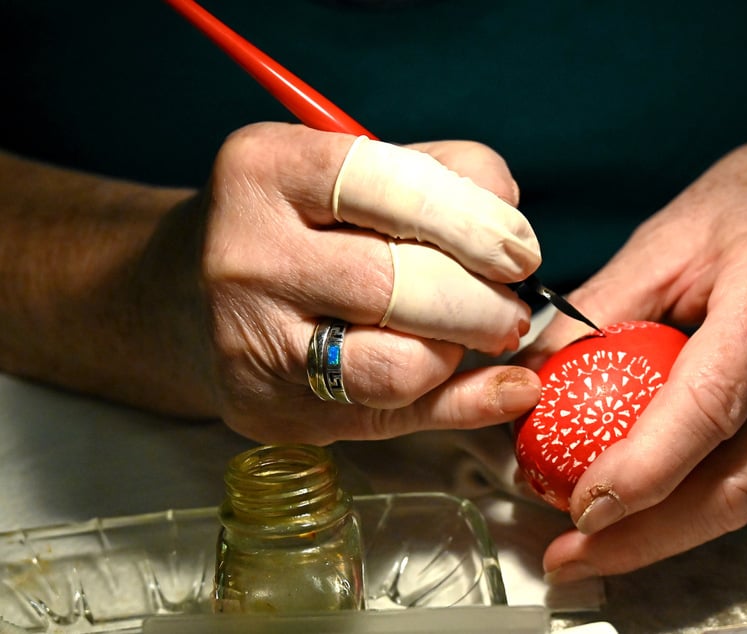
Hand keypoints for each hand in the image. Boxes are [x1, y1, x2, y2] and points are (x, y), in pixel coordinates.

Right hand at [181, 124, 547, 442]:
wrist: (186, 295)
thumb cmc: (299, 224)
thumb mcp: (355, 170)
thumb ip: (445, 178)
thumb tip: (514, 234)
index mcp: (266, 171)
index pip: (394, 188)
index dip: (477, 222)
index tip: (520, 250)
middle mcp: (246, 258)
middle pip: (399, 286)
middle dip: (482, 301)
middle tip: (508, 303)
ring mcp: (250, 344)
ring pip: (398, 367)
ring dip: (463, 353)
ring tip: (476, 333)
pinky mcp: (267, 411)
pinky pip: (392, 419)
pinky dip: (464, 402)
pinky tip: (504, 386)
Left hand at [526, 101, 746, 579]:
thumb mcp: (665, 240)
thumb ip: (598, 311)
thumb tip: (532, 377)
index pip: (709, 405)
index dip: (644, 469)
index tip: (583, 504)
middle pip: (735, 484)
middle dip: (645, 538)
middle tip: (572, 556)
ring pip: (746, 497)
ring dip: (663, 536)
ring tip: (593, 547)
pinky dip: (690, 502)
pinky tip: (641, 506)